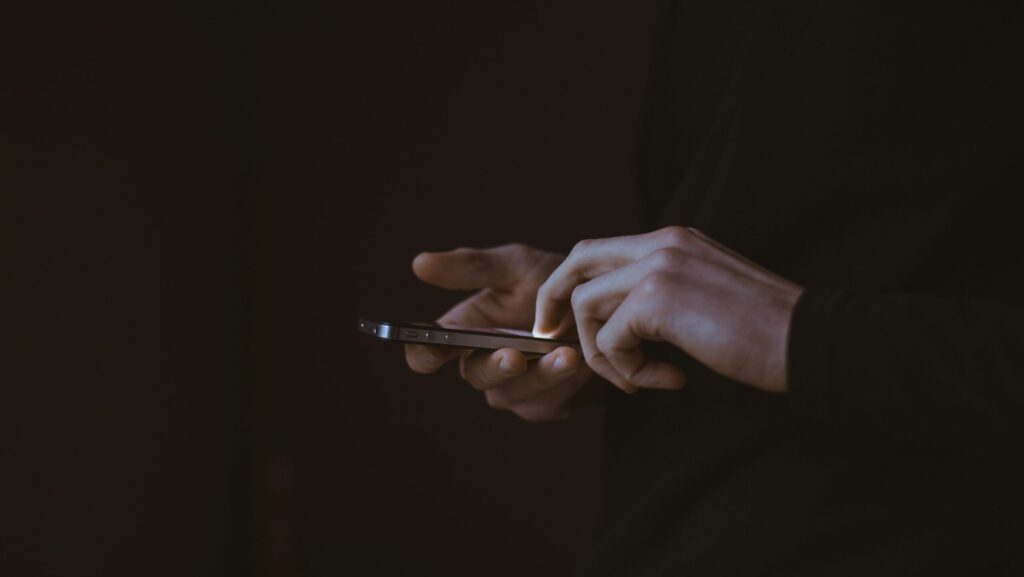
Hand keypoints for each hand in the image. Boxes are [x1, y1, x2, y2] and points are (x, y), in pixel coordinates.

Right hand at [405, 244, 598, 420]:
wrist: (606, 307)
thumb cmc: (554, 283)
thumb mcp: (516, 266)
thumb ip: (472, 267)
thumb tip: (419, 263)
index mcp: (465, 331)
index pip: (429, 351)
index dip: (424, 355)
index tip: (430, 352)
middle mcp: (484, 363)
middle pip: (475, 376)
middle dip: (495, 367)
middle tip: (514, 356)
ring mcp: (514, 389)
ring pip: (513, 394)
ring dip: (540, 377)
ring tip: (566, 355)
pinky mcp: (546, 404)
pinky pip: (547, 403)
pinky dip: (565, 384)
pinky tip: (583, 364)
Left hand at [533, 226, 803, 393]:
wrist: (809, 340)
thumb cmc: (764, 332)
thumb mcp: (705, 296)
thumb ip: (662, 295)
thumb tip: (619, 321)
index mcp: (673, 240)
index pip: (599, 250)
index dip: (571, 284)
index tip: (563, 321)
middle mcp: (662, 243)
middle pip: (577, 261)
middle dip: (554, 301)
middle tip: (552, 338)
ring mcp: (658, 266)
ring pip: (586, 304)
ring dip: (602, 353)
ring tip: (637, 379)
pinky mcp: (658, 299)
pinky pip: (611, 339)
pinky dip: (628, 371)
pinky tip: (667, 380)